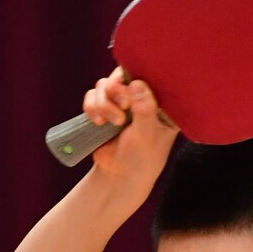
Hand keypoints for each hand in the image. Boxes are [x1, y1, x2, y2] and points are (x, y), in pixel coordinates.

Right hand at [81, 66, 178, 190]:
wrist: (119, 176)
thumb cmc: (141, 158)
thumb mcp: (147, 135)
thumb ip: (144, 109)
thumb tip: (136, 84)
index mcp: (161, 102)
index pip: (150, 75)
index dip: (136, 79)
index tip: (131, 97)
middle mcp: (141, 97)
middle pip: (123, 75)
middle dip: (117, 90)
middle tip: (123, 106)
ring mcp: (120, 102)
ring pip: (105, 84)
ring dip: (104, 102)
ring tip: (111, 123)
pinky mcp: (103, 108)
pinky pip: (92, 95)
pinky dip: (91, 106)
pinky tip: (98, 122)